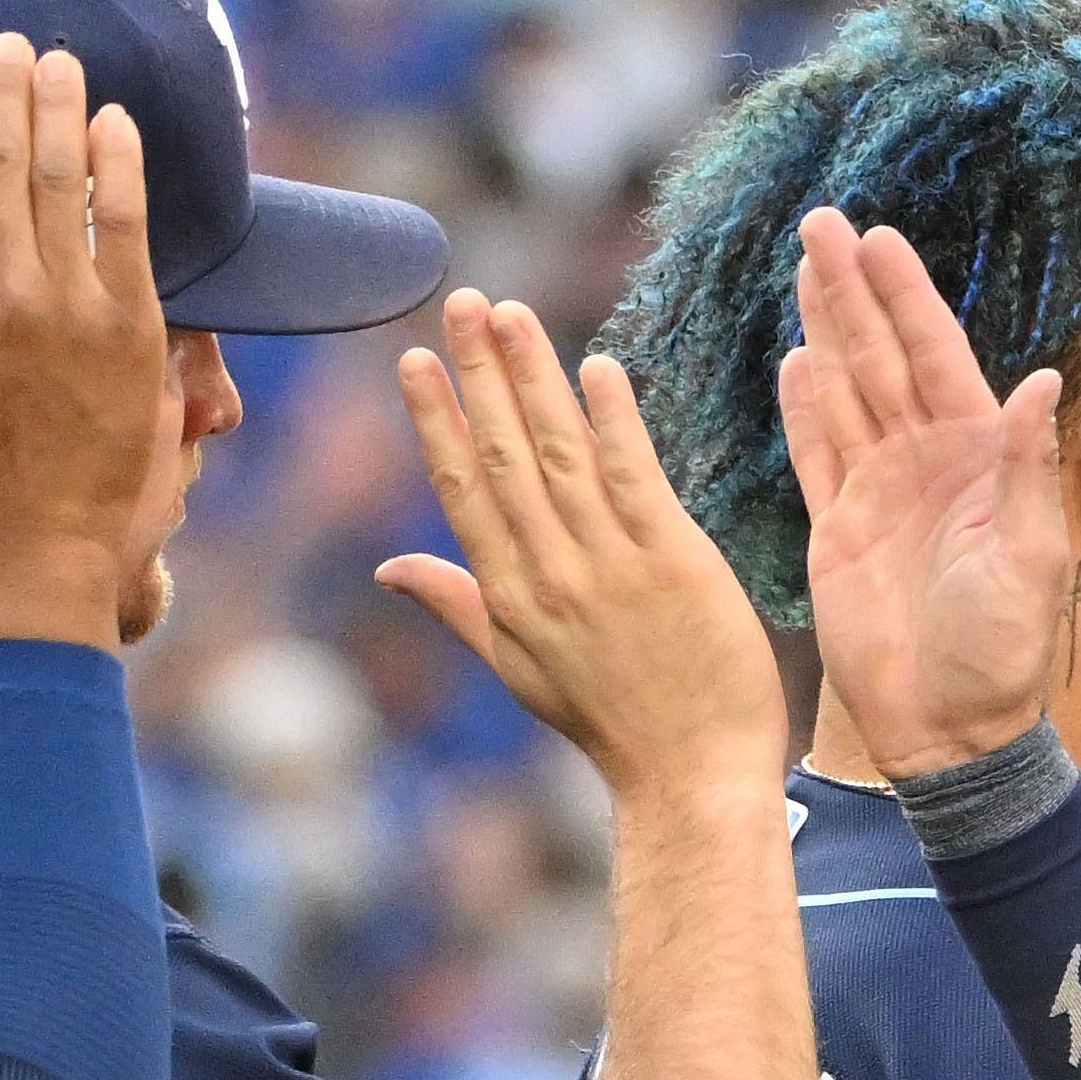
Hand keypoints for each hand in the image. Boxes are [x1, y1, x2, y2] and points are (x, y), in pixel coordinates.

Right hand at [0, 35, 163, 649]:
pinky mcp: (134, 330)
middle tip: (9, 43)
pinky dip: (124, 169)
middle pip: (3, 163)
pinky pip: (131, 230)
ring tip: (59, 62)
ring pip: (67, 184)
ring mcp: (74, 310)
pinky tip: (117, 122)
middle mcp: (5, 294)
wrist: (34, 537)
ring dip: (63, 111)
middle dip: (4, 91)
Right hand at [378, 291, 788, 798]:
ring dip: (534, 378)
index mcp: (509, 597)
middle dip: (479, 375)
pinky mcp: (673, 562)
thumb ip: (458, 606)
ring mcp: (610, 566)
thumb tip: (389, 568)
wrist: (691, 776)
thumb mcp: (519, 669)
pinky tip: (596, 369)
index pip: (463, 489)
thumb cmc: (611, 724)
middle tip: (463, 302)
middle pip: (505, 456)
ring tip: (510, 314)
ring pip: (561, 454)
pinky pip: (634, 477)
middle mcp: (550, 574)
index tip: (416, 360)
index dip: (437, 420)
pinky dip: (614, 421)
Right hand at [779, 211, 1074, 774]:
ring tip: (801, 266)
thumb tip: (1042, 380)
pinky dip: (803, 407)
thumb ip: (1024, 466)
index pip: (937, 355)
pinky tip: (793, 359)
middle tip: (819, 222)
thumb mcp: (1026, 556)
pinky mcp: (835, 528)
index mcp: (978, 459)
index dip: (907, 297)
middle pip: (883, 357)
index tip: (878, 237)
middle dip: (851, 291)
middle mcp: (926, 462)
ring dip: (824, 330)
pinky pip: (814, 452)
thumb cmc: (1002, 652)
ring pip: (845, 391)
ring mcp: (877, 491)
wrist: (949, 729)